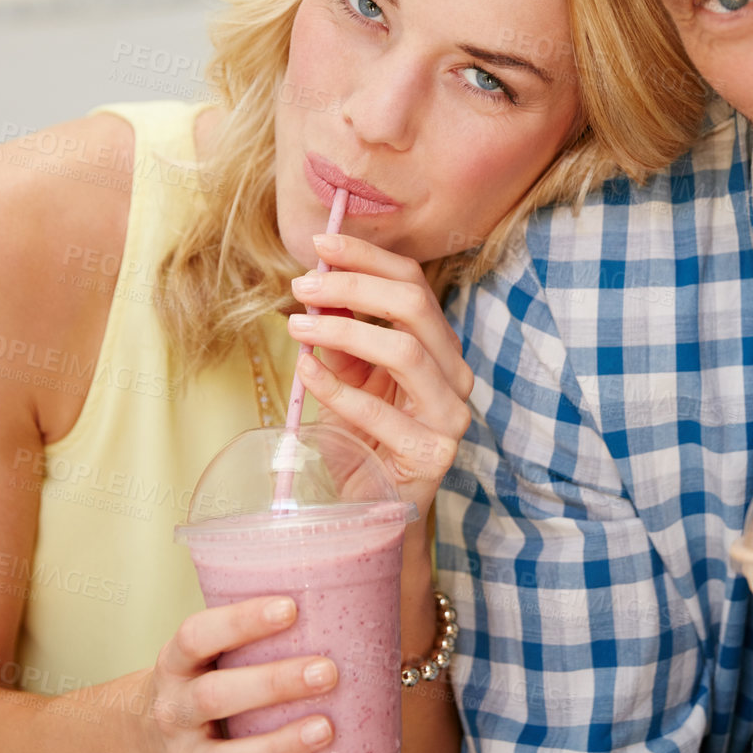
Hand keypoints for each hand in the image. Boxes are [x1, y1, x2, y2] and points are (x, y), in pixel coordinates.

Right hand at [132, 595, 341, 752]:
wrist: (138, 742)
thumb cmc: (198, 682)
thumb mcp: (204, 653)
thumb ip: (251, 634)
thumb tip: (344, 604)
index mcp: (175, 666)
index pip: (196, 637)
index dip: (240, 621)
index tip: (290, 607)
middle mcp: (173, 714)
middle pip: (214, 699)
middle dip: (272, 685)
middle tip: (328, 672)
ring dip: (279, 749)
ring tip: (327, 731)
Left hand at [286, 232, 473, 514]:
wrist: (369, 507)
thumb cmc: (359, 438)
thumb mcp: (348, 375)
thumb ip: (343, 333)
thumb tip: (319, 284)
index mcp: (439, 348)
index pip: (415, 286)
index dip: (369, 259)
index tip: (321, 245)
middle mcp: (454, 375)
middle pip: (415, 308)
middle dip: (355, 287)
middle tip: (303, 285)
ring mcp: (449, 415)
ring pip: (406, 351)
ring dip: (345, 331)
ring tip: (298, 325)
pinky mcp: (432, 453)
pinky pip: (381, 412)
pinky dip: (337, 388)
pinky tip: (306, 372)